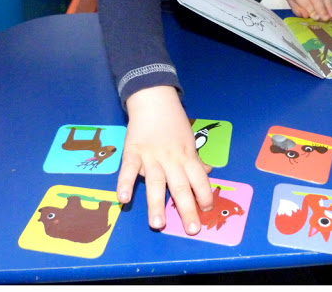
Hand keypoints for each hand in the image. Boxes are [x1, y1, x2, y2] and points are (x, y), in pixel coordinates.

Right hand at [118, 85, 212, 234]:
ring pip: (156, 183)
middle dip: (187, 209)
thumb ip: (196, 159)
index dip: (205, 194)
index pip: (199, 179)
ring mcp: (151, 157)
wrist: (154, 100)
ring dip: (157, 204)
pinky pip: (128, 170)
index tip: (207, 211)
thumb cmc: (173, 121)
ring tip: (158, 225)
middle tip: (192, 230)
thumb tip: (208, 173)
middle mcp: (171, 159)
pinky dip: (125, 184)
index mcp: (187, 156)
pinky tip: (123, 200)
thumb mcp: (189, 139)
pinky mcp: (133, 152)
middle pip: (181, 186)